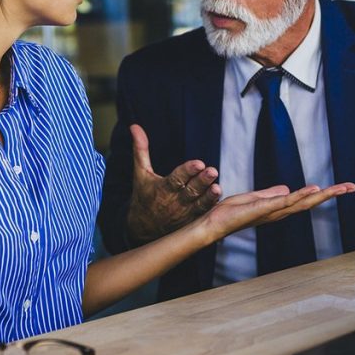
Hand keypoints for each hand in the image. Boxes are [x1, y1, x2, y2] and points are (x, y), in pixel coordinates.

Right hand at [126, 124, 220, 242]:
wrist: (142, 229)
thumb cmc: (143, 196)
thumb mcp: (140, 174)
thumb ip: (140, 150)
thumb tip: (134, 126)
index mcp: (162, 189)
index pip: (176, 179)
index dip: (187, 171)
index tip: (198, 163)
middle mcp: (174, 201)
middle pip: (190, 191)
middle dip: (201, 181)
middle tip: (212, 171)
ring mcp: (184, 213)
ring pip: (199, 204)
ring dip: (209, 196)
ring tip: (217, 187)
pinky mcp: (191, 221)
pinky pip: (203, 214)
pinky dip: (211, 207)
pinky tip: (219, 197)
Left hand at [196, 182, 354, 243]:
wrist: (213, 223)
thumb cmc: (230, 212)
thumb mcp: (253, 198)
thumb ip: (270, 193)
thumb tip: (288, 188)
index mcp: (279, 208)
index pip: (305, 199)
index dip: (324, 193)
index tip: (343, 187)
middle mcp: (279, 212)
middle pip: (311, 202)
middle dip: (332, 194)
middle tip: (352, 187)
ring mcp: (273, 212)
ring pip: (303, 202)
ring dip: (323, 194)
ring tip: (341, 188)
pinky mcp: (262, 209)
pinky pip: (284, 201)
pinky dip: (300, 195)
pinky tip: (313, 189)